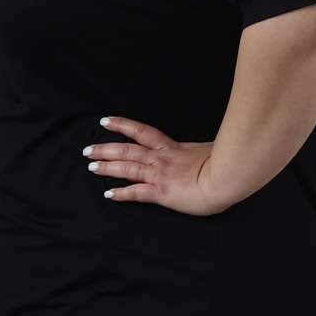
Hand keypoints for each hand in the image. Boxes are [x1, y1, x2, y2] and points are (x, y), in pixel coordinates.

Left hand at [83, 115, 225, 216]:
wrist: (228, 176)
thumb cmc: (226, 163)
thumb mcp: (210, 150)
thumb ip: (200, 152)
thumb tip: (204, 153)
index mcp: (173, 148)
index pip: (142, 132)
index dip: (123, 126)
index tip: (106, 121)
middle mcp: (161, 159)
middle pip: (127, 150)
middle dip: (105, 149)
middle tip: (87, 149)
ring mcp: (160, 175)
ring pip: (127, 168)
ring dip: (107, 167)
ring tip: (91, 166)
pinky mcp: (162, 193)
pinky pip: (136, 193)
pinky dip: (121, 193)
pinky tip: (108, 194)